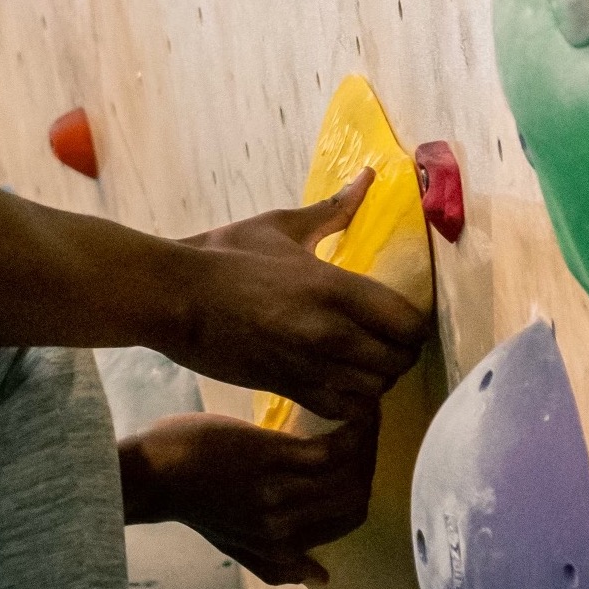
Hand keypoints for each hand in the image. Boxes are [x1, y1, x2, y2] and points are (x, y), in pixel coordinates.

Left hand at [120, 410, 381, 585]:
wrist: (149, 477)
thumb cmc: (187, 501)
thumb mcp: (234, 544)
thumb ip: (276, 563)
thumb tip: (321, 578)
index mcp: (280, 544)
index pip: (346, 522)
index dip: (364, 492)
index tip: (364, 461)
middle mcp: (285, 524)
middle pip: (355, 499)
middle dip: (370, 463)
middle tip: (366, 430)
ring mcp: (279, 492)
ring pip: (350, 474)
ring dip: (366, 442)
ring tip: (365, 413)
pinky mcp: (270, 459)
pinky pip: (331, 450)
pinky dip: (353, 430)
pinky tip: (356, 410)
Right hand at [174, 172, 431, 420]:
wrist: (174, 298)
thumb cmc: (224, 256)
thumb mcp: (281, 226)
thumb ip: (333, 209)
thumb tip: (369, 177)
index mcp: (334, 286)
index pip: (409, 322)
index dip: (414, 323)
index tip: (402, 317)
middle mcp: (329, 332)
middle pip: (399, 360)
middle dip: (399, 352)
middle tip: (386, 342)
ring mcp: (309, 365)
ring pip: (375, 389)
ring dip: (376, 379)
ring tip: (365, 365)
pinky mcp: (287, 389)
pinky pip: (343, 410)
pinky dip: (351, 403)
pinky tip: (341, 385)